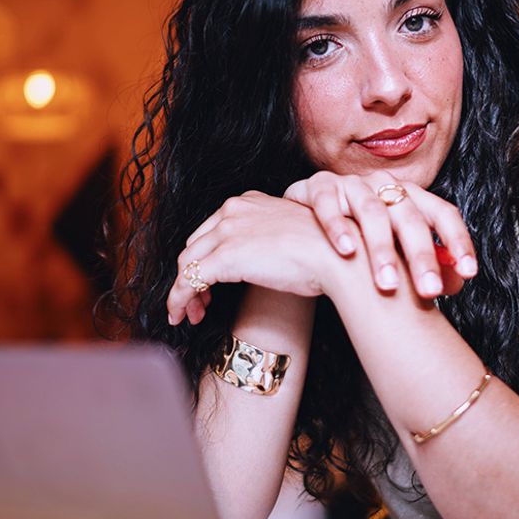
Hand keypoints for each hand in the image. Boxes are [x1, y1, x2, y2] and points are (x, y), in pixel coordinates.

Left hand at [166, 191, 343, 325]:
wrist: (340, 254)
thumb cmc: (326, 250)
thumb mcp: (290, 235)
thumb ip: (267, 240)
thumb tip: (260, 261)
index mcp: (247, 202)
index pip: (210, 231)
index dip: (204, 258)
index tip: (209, 283)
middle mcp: (232, 210)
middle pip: (194, 247)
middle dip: (191, 276)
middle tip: (198, 304)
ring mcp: (227, 232)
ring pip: (187, 264)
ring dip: (183, 292)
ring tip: (190, 315)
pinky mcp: (224, 257)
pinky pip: (188, 281)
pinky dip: (178, 300)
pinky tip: (181, 316)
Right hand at [283, 170, 477, 298]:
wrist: (295, 235)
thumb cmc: (349, 248)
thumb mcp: (388, 259)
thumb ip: (422, 267)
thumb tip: (458, 282)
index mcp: (406, 197)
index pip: (441, 212)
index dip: (457, 240)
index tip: (469, 273)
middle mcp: (381, 186)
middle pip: (409, 217)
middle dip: (421, 255)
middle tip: (429, 291)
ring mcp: (349, 184)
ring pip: (371, 211)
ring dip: (381, 249)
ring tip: (388, 284)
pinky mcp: (315, 187)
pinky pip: (328, 202)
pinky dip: (337, 225)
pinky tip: (346, 251)